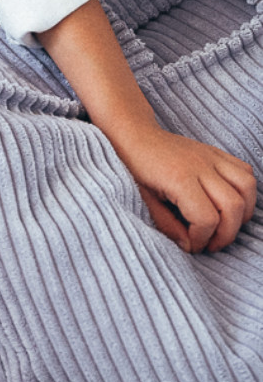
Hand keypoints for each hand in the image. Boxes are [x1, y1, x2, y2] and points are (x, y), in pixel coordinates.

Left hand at [110, 122, 256, 252]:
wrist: (134, 135)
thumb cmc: (133, 167)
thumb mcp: (142, 199)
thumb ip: (166, 224)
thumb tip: (189, 245)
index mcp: (178, 178)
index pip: (206, 218)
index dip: (202, 238)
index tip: (192, 244)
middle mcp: (200, 166)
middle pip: (233, 206)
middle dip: (226, 234)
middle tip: (211, 244)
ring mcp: (211, 157)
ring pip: (247, 188)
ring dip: (242, 213)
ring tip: (225, 226)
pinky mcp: (216, 153)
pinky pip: (245, 171)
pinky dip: (246, 191)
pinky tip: (230, 203)